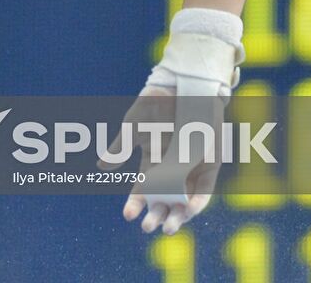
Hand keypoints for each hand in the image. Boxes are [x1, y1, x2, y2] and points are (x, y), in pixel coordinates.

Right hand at [100, 8, 243, 235]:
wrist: (183, 83)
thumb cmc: (157, 102)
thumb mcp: (134, 124)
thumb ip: (120, 146)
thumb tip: (101, 167)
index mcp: (153, 162)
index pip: (143, 190)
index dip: (135, 203)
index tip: (128, 215)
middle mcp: (172, 169)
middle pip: (163, 200)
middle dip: (155, 215)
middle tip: (148, 227)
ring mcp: (191, 167)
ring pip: (183, 199)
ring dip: (176, 215)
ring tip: (167, 227)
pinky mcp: (209, 163)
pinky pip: (204, 189)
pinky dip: (197, 202)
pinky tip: (188, 211)